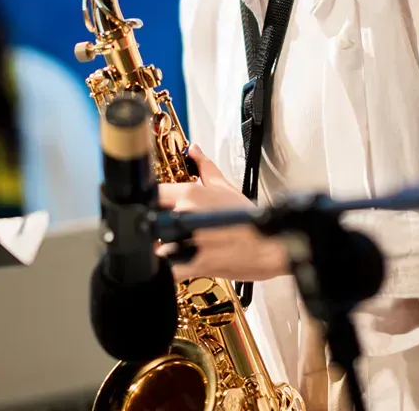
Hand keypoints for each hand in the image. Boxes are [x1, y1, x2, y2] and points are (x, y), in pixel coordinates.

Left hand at [157, 144, 288, 282]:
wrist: (268, 247)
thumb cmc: (249, 219)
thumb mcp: (226, 187)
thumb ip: (205, 167)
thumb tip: (194, 150)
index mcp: (191, 194)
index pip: (154, 192)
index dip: (150, 200)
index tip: (153, 205)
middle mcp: (185, 215)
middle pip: (153, 220)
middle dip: (157, 225)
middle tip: (170, 228)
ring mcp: (188, 240)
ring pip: (158, 245)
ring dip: (164, 247)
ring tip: (182, 246)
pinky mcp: (193, 264)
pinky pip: (168, 269)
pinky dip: (168, 268)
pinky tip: (177, 265)